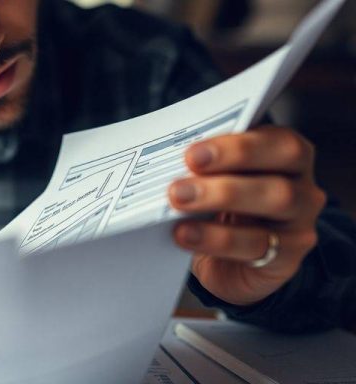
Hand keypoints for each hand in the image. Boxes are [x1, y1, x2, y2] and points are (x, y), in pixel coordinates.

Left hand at [168, 126, 325, 305]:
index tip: (192, 154)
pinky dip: (217, 240)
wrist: (227, 264)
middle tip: (179, 186)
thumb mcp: (213, 182)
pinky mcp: (289, 257)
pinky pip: (258, 246)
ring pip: (276, 201)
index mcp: (285, 155)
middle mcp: (302, 186)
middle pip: (281, 171)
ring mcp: (301, 223)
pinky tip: (185, 235)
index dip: (237, 145)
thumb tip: (170, 159)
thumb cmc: (219, 209)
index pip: (277, 140)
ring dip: (221, 201)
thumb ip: (204, 166)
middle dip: (227, 173)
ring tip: (178, 205)